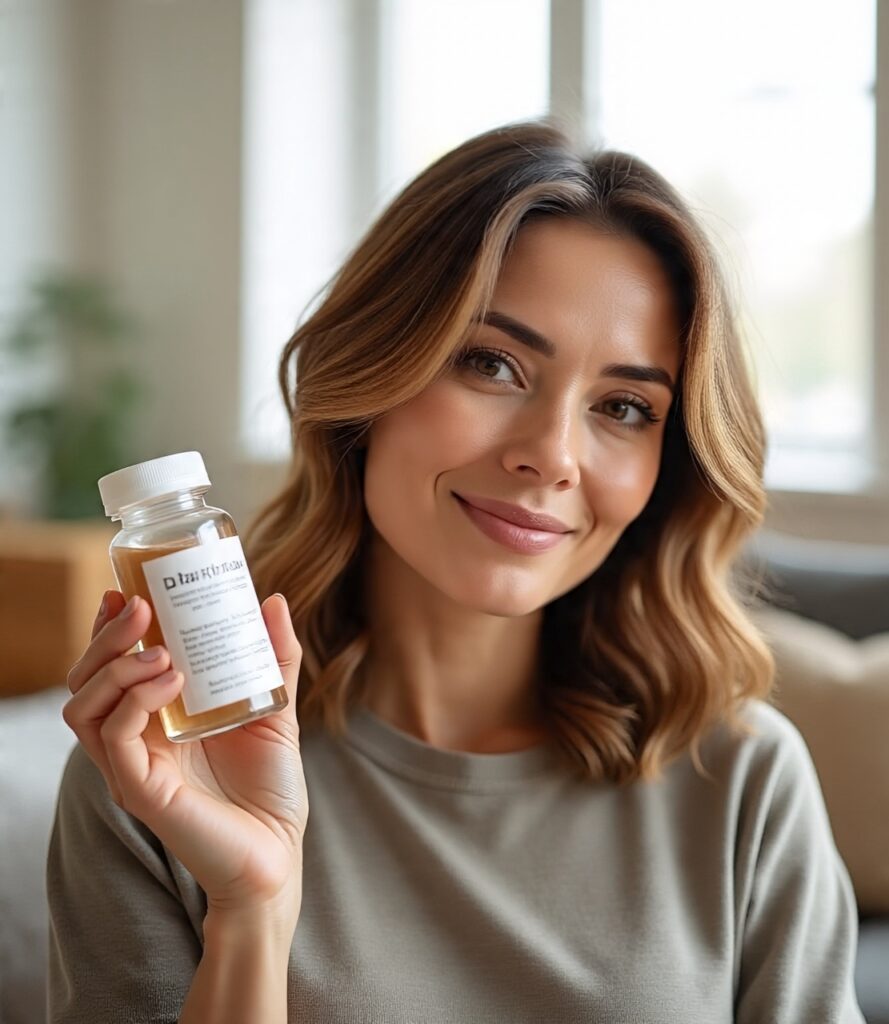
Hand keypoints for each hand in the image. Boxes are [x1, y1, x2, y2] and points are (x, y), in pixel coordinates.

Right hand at [63, 590, 307, 918]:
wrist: (279, 853)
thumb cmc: (271, 788)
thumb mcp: (274, 708)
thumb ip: (274, 657)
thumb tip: (273, 600)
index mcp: (155, 720)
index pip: (109, 668)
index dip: (108, 629)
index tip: (125, 591)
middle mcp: (134, 741)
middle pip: (84, 681)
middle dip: (105, 638)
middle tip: (140, 608)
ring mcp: (132, 767)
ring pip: (83, 708)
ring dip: (115, 667)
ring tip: (160, 651)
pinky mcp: (142, 791)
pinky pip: (113, 739)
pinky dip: (134, 702)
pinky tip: (170, 682)